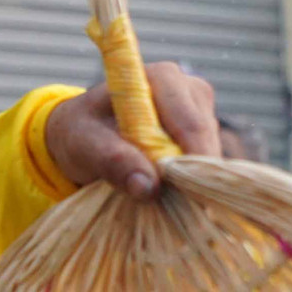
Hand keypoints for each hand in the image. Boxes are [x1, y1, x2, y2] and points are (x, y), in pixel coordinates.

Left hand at [43, 62, 219, 198]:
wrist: (83, 133)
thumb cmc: (81, 131)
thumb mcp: (85, 144)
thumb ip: (113, 161)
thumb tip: (148, 188)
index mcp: (162, 79)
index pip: (191, 125)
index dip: (192, 164)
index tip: (187, 200)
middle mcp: (188, 89)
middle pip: (205, 141)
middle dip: (193, 178)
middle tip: (176, 213)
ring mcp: (199, 112)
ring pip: (209, 155)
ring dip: (191, 184)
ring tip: (166, 204)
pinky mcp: (202, 134)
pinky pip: (206, 164)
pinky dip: (191, 185)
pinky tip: (172, 198)